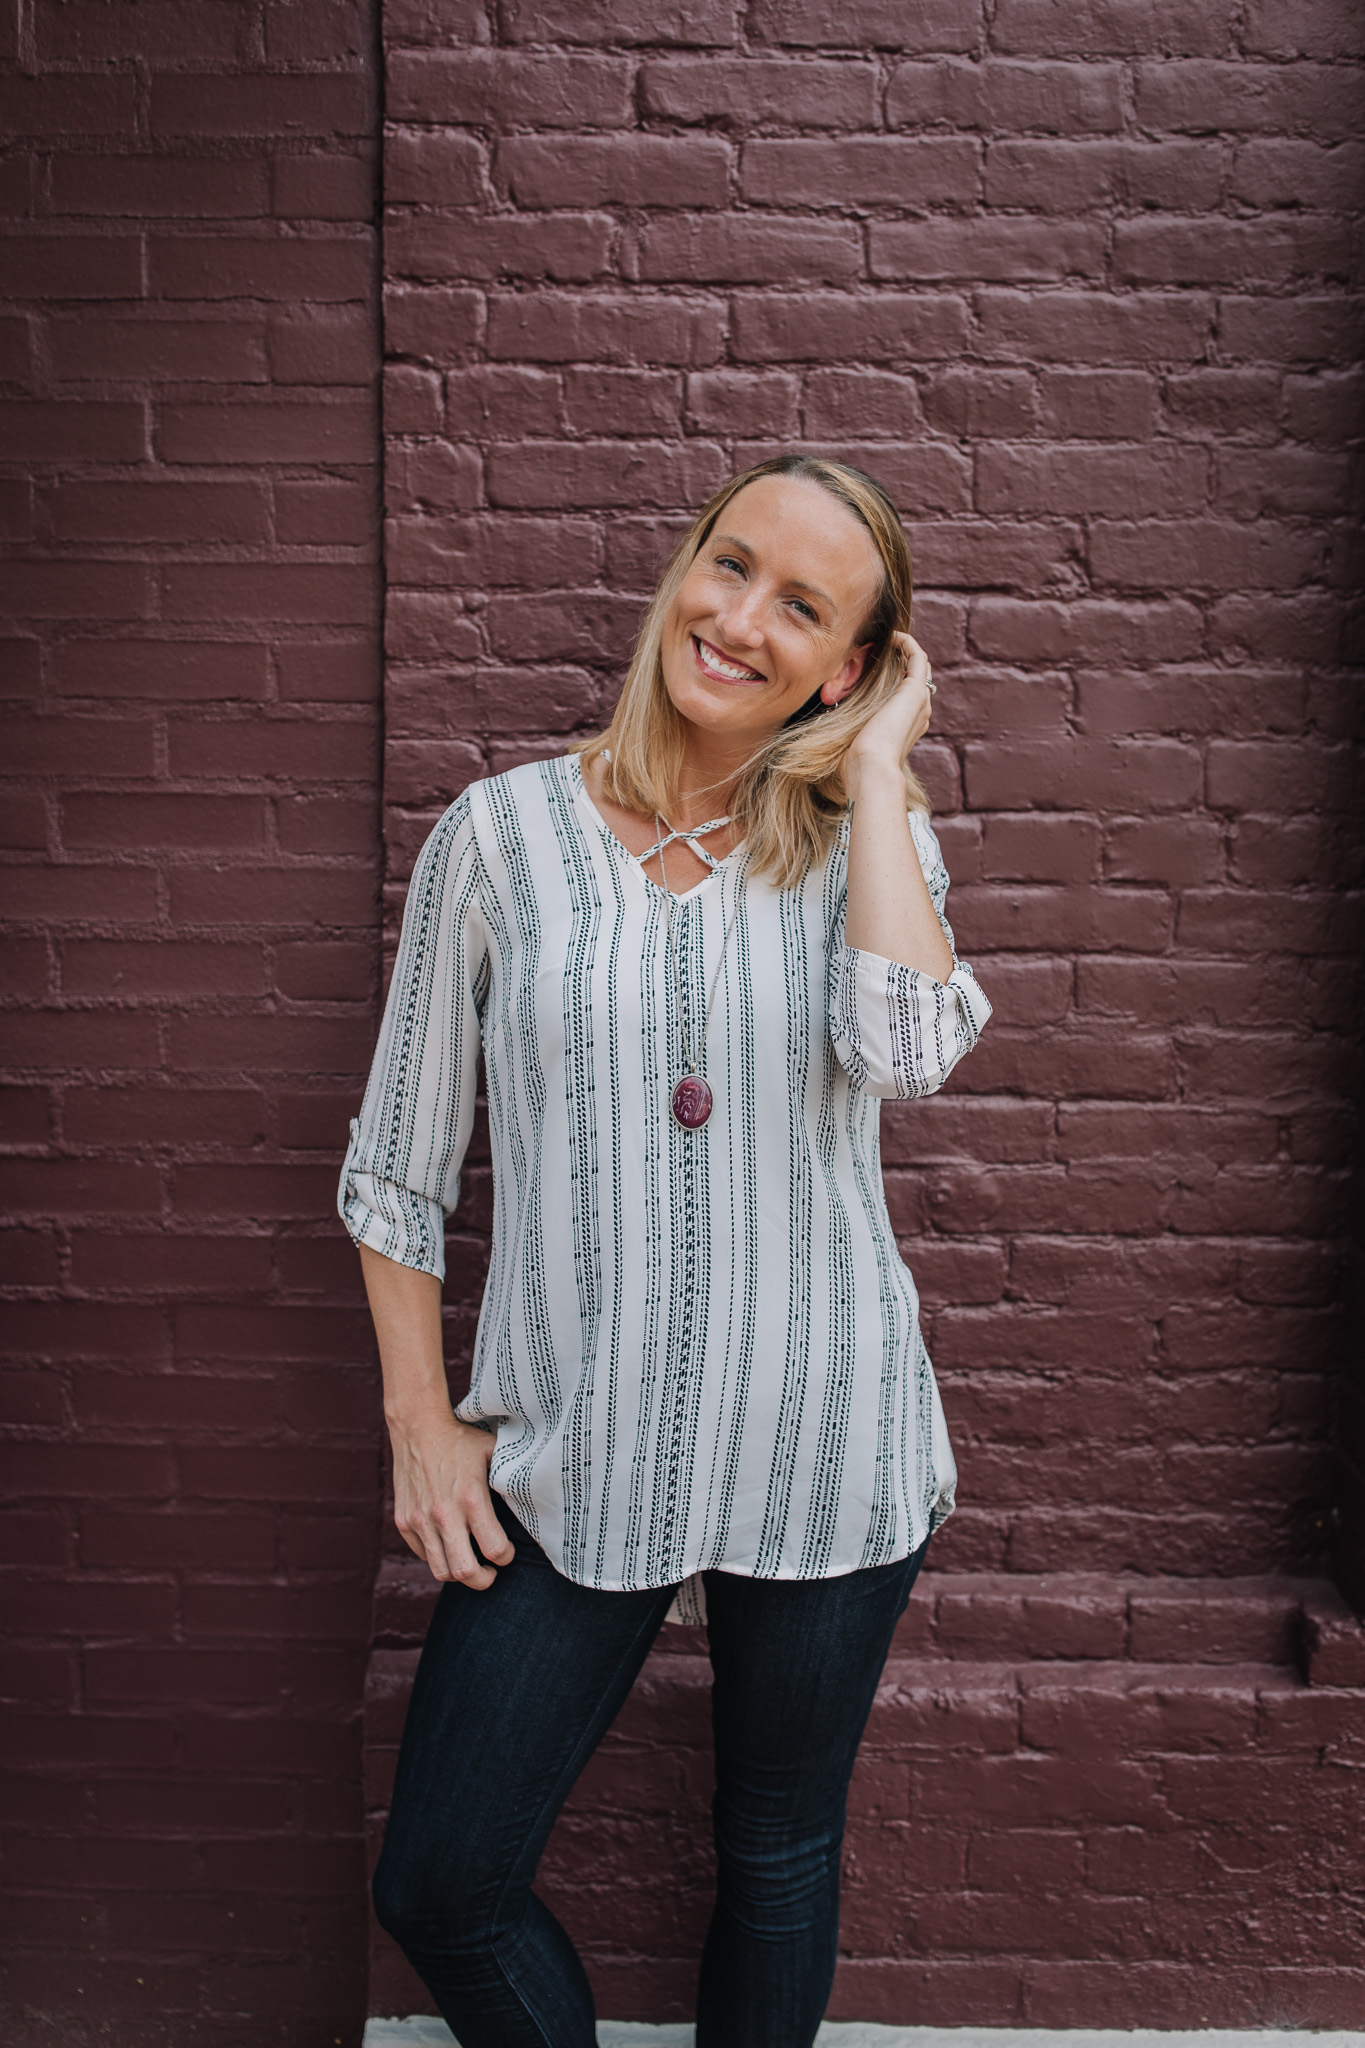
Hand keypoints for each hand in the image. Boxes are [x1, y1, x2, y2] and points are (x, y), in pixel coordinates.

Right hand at [388, 1408, 514, 1587]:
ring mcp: (420, 1520)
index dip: (507, 1558)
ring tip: (470, 1564)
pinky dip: (438, 1557)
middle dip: (484, 1580)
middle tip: (491, 1573)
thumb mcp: (493, 1452)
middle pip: (466, 1572)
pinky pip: (424, 1555)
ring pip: (442, 1571)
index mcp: (471, 1498)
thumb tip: (540, 1494)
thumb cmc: (461, 1440)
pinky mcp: (404, 1522)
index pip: (495, 1550)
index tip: (508, 1552)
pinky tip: (449, 1544)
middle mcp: (444, 1514)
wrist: (418, 1427)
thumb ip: (511, 1477)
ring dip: (459, 1574)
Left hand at [845, 632, 932, 798]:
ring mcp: (921, 701)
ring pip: (920, 665)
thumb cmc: (857, 762)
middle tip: (882, 645)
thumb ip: (846, 729)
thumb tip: (816, 731)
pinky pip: (918, 657)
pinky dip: (907, 643)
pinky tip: (892, 636)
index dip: (895, 675)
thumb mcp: (851, 740)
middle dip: (902, 659)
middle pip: (916, 676)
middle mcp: (920, 712)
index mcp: (908, 725)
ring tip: (887, 637)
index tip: (875, 663)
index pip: (907, 694)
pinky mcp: (916, 691)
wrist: (870, 767)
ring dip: (905, 648)